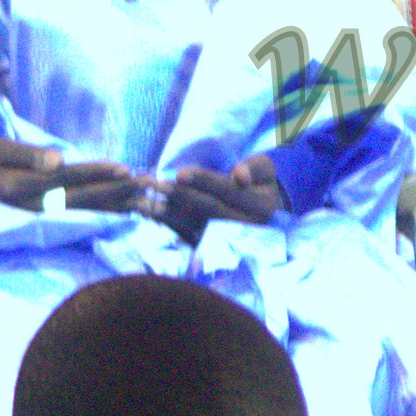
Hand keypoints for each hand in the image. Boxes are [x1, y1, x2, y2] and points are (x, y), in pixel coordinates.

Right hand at [0, 138, 153, 213]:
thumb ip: (27, 154)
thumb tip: (58, 160)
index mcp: (23, 188)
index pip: (68, 178)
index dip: (97, 173)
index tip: (125, 169)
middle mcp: (38, 207)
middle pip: (87, 198)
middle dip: (121, 190)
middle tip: (153, 183)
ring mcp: (47, 216)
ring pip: (91, 210)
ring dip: (123, 204)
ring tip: (153, 198)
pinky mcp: (54, 219)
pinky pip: (87, 216)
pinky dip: (112, 212)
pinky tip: (135, 209)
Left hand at [156, 156, 287, 241]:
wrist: (267, 217)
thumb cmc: (261, 186)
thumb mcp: (266, 171)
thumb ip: (255, 168)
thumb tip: (239, 176)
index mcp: (261, 205)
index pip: (228, 191)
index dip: (204, 181)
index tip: (180, 173)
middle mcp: (246, 225)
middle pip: (209, 209)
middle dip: (182, 196)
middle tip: (157, 185)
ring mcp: (229, 239)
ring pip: (196, 225)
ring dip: (170, 214)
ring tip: (147, 203)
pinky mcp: (215, 247)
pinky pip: (190, 237)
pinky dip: (171, 226)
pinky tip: (153, 216)